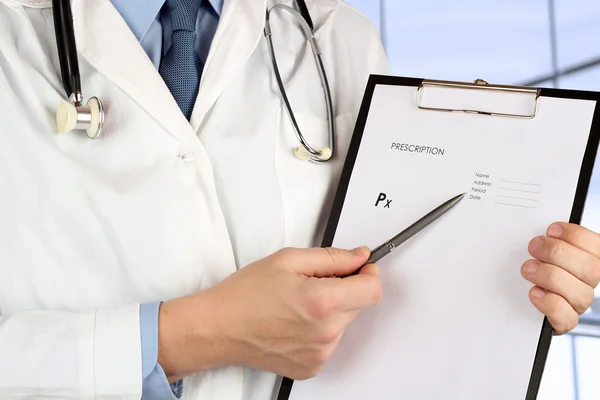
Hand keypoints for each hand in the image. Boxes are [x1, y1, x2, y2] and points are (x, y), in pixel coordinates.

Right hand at [158, 246, 381, 380]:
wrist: (217, 328)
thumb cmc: (244, 295)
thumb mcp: (288, 260)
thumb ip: (332, 258)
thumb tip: (359, 257)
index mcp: (323, 302)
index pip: (372, 289)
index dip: (368, 273)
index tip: (359, 267)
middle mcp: (326, 333)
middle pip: (358, 305)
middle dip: (344, 289)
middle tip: (311, 283)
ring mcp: (319, 354)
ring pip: (343, 323)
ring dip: (330, 310)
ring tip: (296, 305)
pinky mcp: (311, 367)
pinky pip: (328, 342)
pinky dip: (318, 330)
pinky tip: (292, 322)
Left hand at [521, 222, 599, 333]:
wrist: (521, 295)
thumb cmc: (535, 263)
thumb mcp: (542, 247)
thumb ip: (550, 239)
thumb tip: (546, 230)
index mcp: (589, 259)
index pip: (597, 245)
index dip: (576, 235)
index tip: (552, 230)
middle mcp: (588, 282)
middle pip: (591, 269)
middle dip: (558, 253)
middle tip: (533, 247)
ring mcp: (578, 303)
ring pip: (581, 294)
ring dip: (550, 277)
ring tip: (528, 269)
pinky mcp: (564, 321)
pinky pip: (566, 318)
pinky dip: (549, 303)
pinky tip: (534, 292)